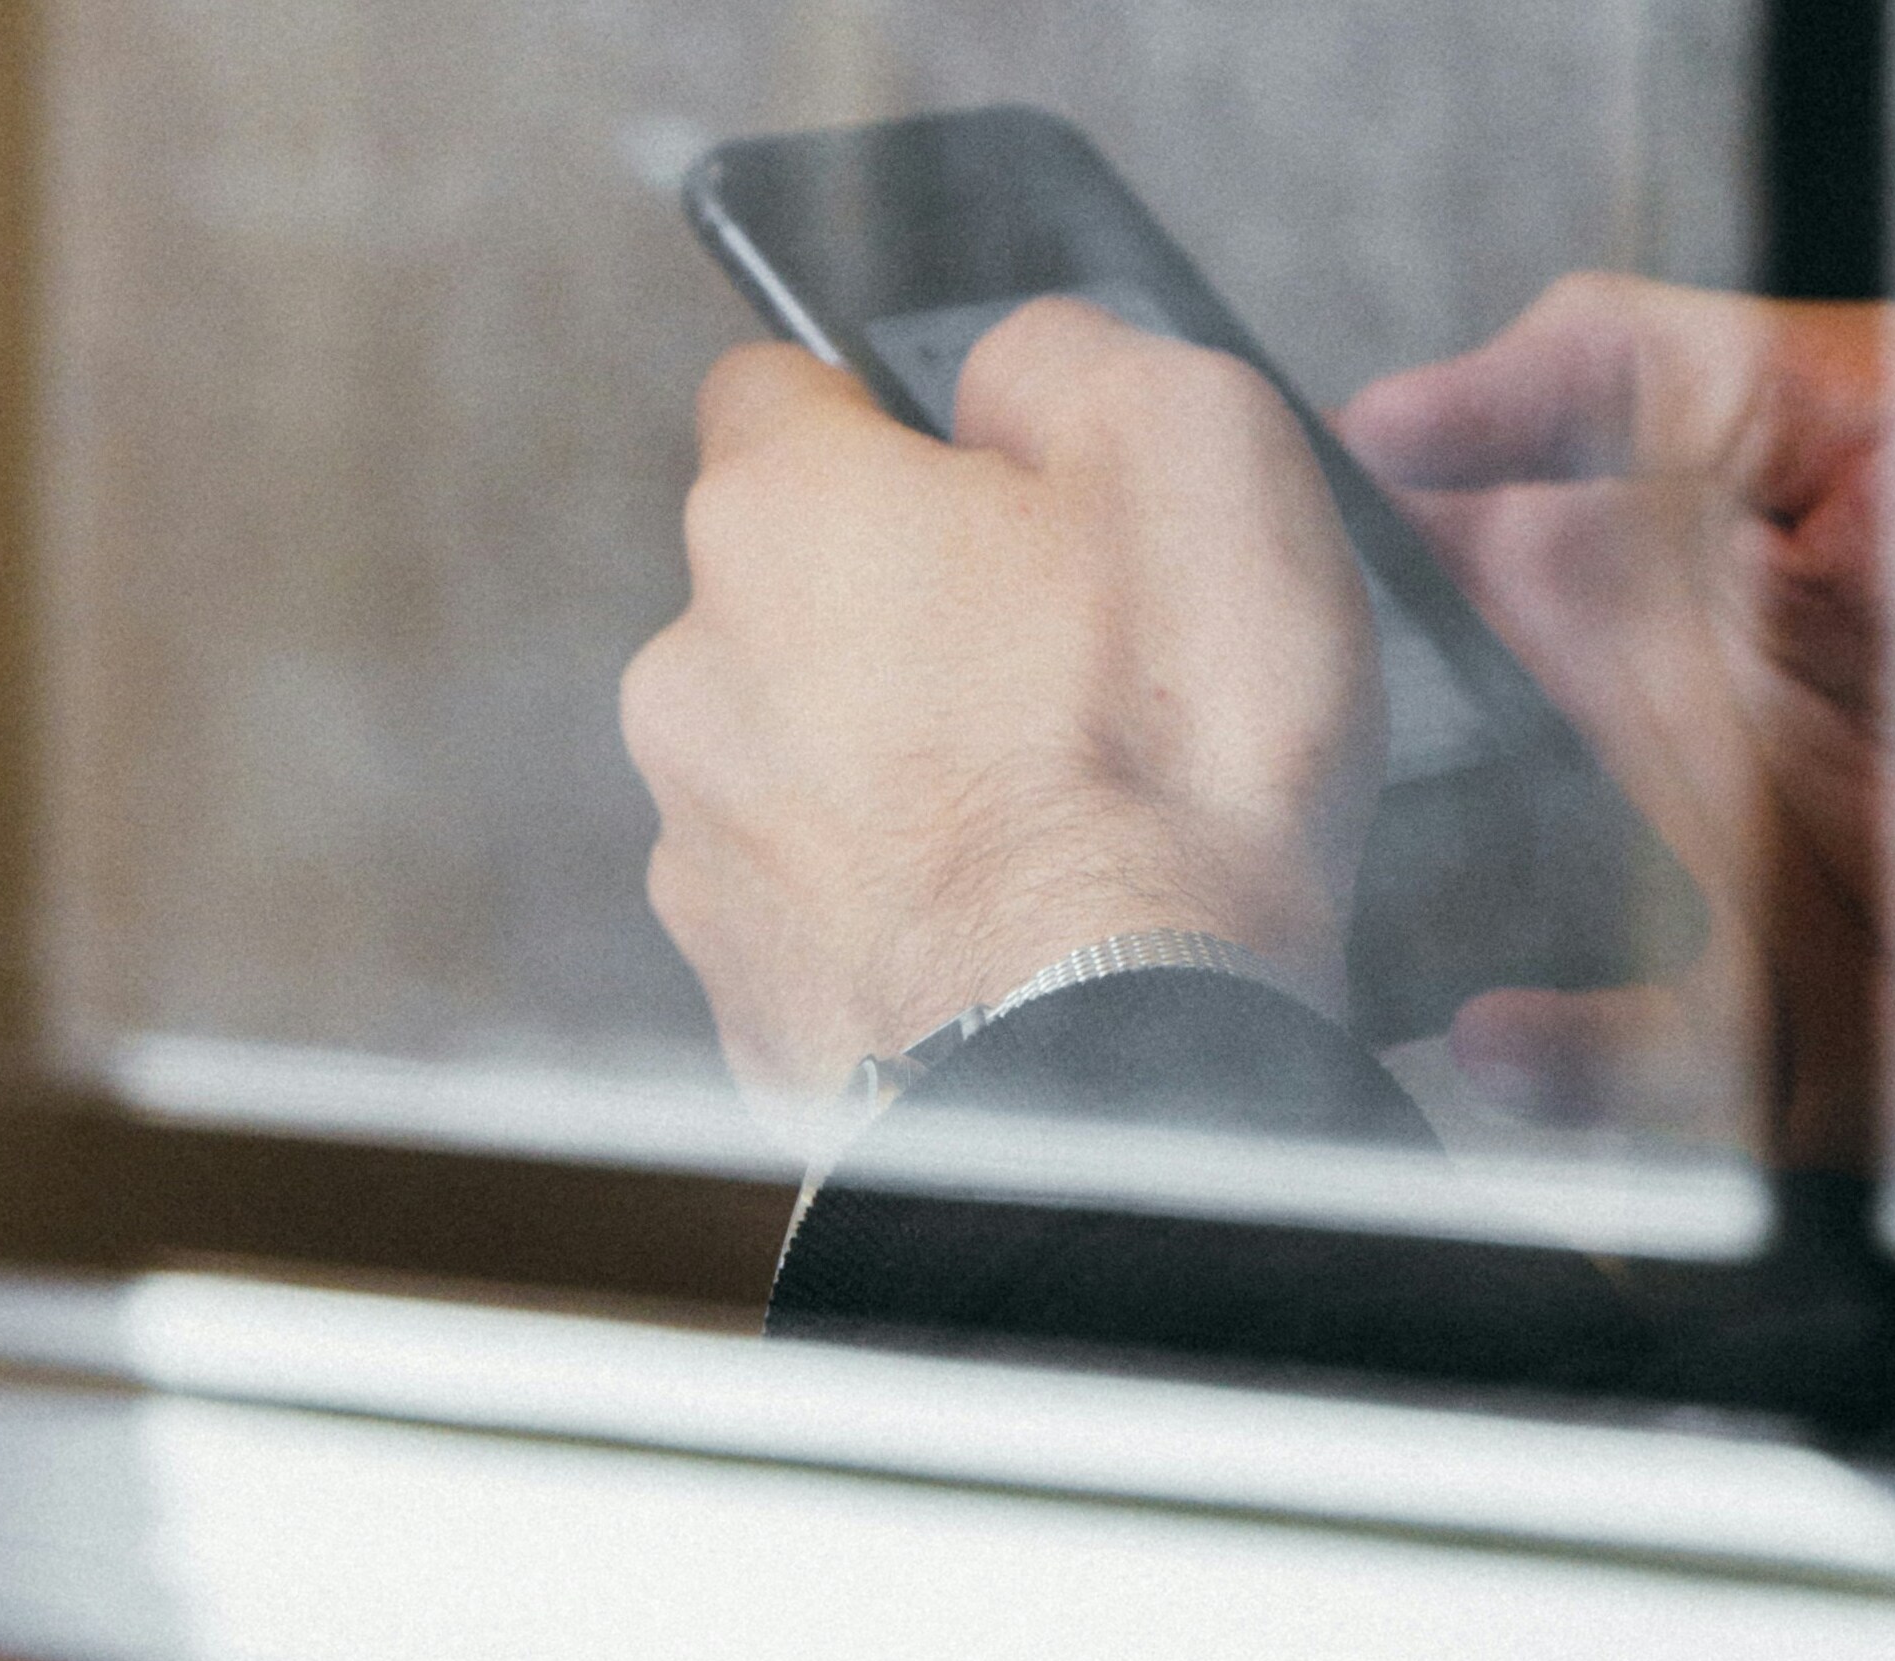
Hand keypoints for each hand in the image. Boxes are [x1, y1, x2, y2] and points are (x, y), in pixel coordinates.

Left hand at [624, 301, 1379, 1107]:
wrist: (1133, 1067)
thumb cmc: (1171, 765)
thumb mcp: (1197, 447)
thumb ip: (1072, 358)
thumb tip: (1011, 369)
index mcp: (784, 514)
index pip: (781, 391)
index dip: (908, 426)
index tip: (1007, 488)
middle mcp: (697, 676)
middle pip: (804, 600)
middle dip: (922, 624)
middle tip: (1081, 683)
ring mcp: (709, 858)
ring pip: (816, 770)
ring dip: (919, 783)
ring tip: (1077, 834)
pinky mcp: (751, 1009)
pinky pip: (841, 923)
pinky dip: (923, 921)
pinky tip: (1032, 940)